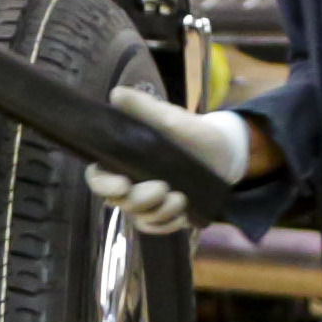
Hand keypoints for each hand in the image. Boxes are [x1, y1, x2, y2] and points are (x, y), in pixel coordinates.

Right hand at [84, 88, 255, 235]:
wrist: (224, 153)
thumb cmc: (191, 132)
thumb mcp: (169, 117)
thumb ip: (142, 108)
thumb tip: (116, 94)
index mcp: (123, 158)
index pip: (98, 176)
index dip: (104, 184)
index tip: (122, 184)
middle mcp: (129, 181)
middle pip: (118, 201)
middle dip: (139, 199)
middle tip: (162, 188)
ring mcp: (146, 200)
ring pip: (138, 216)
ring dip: (158, 212)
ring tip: (181, 198)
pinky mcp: (163, 214)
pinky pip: (155, 227)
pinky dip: (167, 224)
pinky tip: (182, 214)